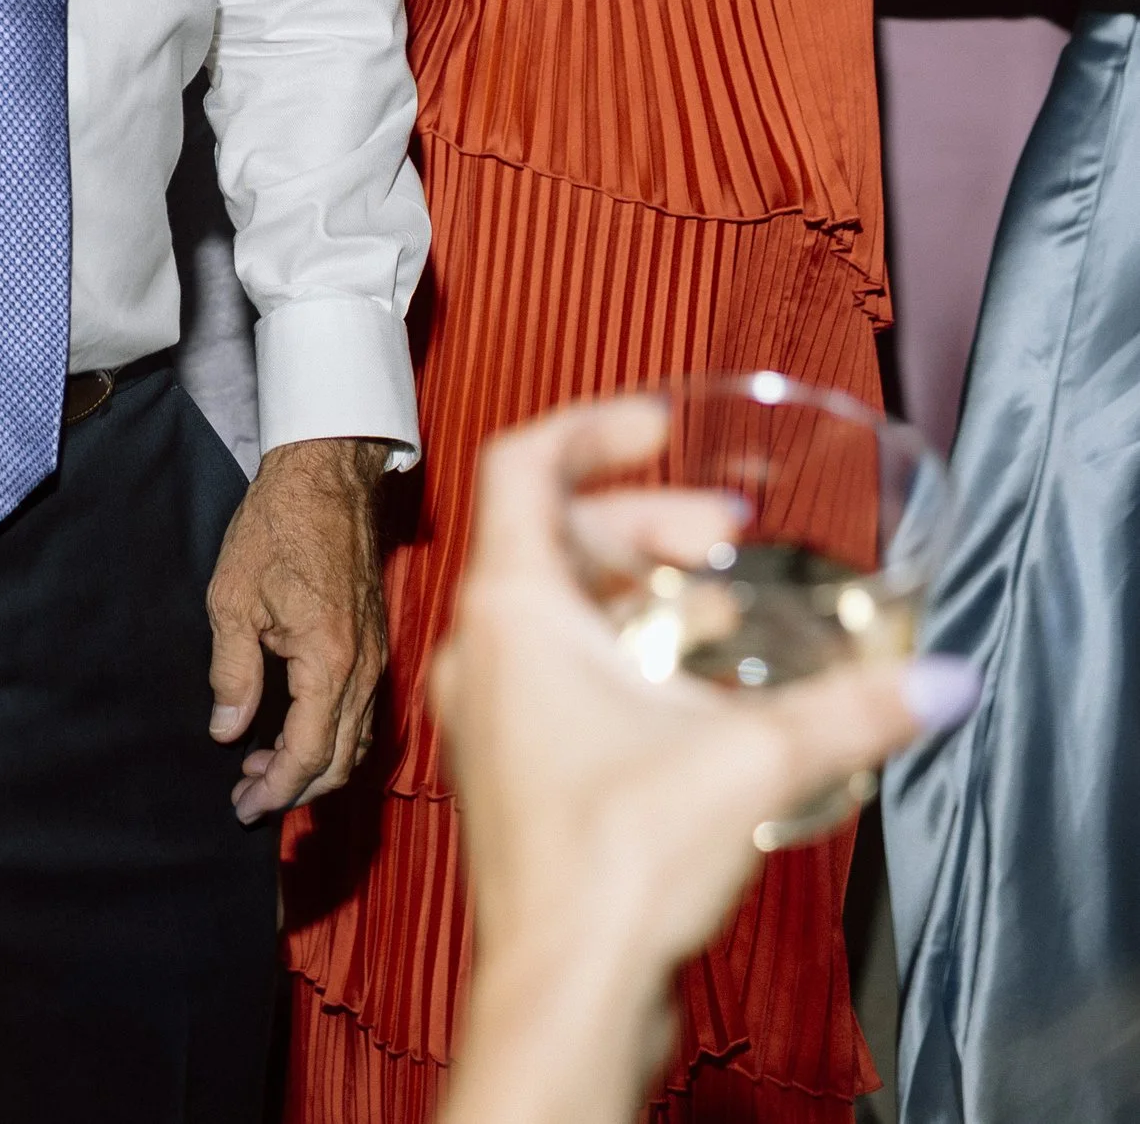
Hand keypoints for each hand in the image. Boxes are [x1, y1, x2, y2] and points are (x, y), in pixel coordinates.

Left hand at [207, 434, 387, 819]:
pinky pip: (362, 711)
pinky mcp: (376, 641)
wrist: (327, 473)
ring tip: (262, 768)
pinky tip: (297, 728)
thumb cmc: (278, 525)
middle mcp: (364, 667)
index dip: (276, 789)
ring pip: (357, 740)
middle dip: (295, 789)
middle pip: (341, 761)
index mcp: (329, 661)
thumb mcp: (233, 597)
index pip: (309, 754)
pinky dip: (333, 735)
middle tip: (248, 797)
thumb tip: (227, 730)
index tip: (243, 806)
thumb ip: (232, 672)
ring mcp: (376, 655)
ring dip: (315, 765)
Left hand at [430, 400, 972, 1118]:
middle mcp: (486, 649)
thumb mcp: (752, 759)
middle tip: (727, 540)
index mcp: (512, 610)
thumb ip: (851, 710)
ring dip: (641, 592)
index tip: (661, 426)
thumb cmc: (610, 865)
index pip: (524, 464)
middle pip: (555, 537)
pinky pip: (563, 678)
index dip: (592, 427)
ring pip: (559, 610)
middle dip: (649, 523)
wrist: (566, 994)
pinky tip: (698, 696)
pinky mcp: (520, 775)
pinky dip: (624, 657)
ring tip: (728, 612)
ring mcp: (494, 715)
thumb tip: (933, 680)